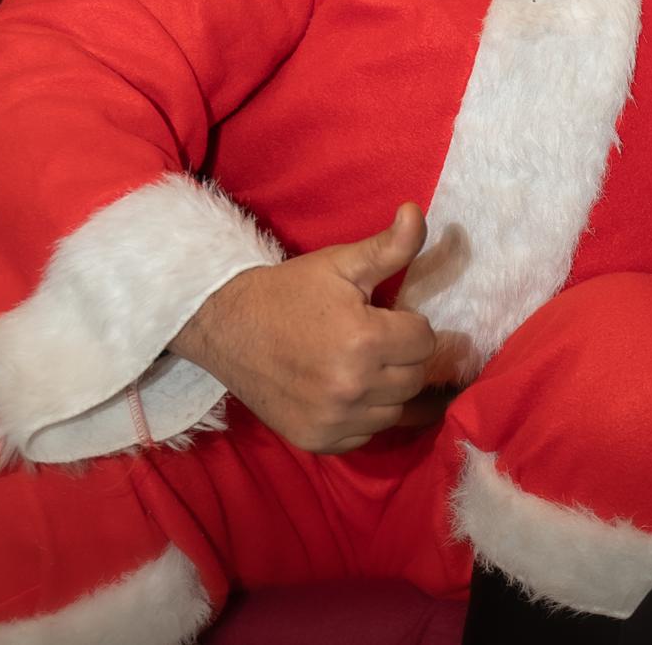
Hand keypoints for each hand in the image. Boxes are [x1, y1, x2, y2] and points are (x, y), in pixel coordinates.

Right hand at [169, 202, 436, 453]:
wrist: (226, 326)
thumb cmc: (289, 291)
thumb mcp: (340, 263)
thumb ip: (390, 245)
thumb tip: (416, 212)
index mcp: (365, 340)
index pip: (425, 340)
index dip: (408, 324)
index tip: (382, 316)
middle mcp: (352, 386)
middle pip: (415, 378)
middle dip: (402, 356)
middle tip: (372, 339)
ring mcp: (334, 419)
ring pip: (396, 410)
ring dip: (387, 388)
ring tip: (360, 364)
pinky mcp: (317, 440)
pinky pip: (365, 434)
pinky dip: (362, 415)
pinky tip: (343, 391)